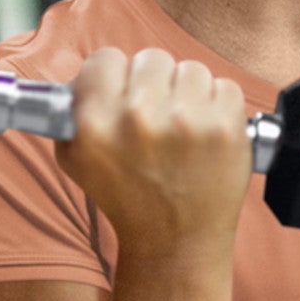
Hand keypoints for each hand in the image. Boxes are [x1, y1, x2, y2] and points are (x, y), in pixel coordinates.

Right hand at [55, 47, 250, 261]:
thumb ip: (72, 113)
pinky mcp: (227, 126)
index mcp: (96, 124)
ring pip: (190, 69)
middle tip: (156, 115)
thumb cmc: (127, 199)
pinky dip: (218, 106)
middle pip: (151, 59)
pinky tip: (207, 133)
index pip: (105, 59)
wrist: (176, 242)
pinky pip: (224, 85)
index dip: (114, 76)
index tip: (122, 92)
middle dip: (154, 83)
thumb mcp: (75, 160)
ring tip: (183, 127)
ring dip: (188, 93)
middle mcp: (139, 118)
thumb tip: (85, 77)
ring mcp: (188, 121)